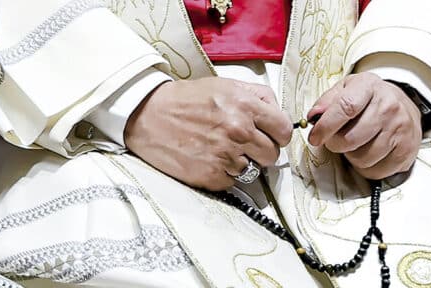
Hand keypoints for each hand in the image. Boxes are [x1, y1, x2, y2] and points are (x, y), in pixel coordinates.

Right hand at [125, 77, 291, 190]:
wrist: (147, 115)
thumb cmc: (186, 99)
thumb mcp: (225, 85)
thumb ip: (258, 96)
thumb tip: (279, 114)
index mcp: (245, 106)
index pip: (284, 131)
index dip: (278, 134)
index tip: (270, 135)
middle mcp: (238, 131)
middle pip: (273, 155)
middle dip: (262, 150)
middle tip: (244, 144)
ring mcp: (224, 155)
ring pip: (254, 170)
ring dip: (242, 163)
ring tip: (222, 149)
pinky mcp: (210, 175)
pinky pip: (232, 181)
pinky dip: (224, 173)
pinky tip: (209, 158)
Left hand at [307, 72, 421, 178]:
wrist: (404, 106)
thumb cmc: (369, 99)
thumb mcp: (347, 89)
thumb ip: (327, 101)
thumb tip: (312, 117)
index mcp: (369, 86)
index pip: (345, 108)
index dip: (325, 126)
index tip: (314, 137)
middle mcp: (388, 106)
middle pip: (351, 139)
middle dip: (335, 145)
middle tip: (335, 141)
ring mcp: (400, 129)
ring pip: (362, 158)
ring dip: (351, 156)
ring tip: (355, 144)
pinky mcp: (406, 150)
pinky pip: (375, 171)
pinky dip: (365, 168)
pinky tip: (368, 153)